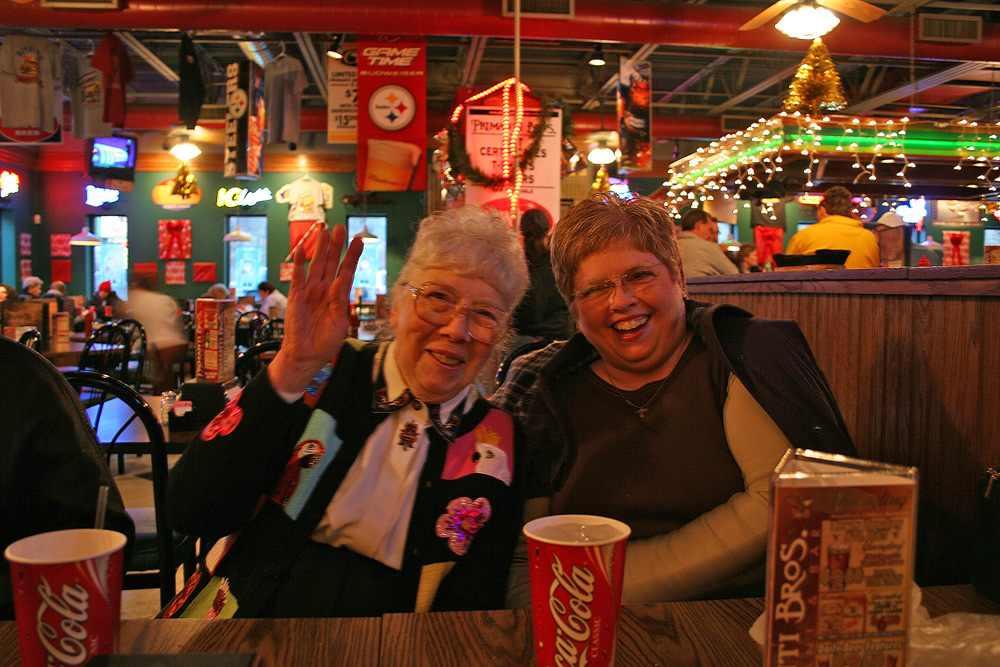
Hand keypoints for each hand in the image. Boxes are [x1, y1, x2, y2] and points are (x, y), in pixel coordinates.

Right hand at [267, 224, 363, 396]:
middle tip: (341, 228)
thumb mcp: (339, 322)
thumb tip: (340, 282)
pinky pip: (297, 277)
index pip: (346, 272)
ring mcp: (310, 291)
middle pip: (331, 263)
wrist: (307, 355)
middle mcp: (324, 289)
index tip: (359, 240)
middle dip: (336, 246)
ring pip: (316, 265)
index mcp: (337, 296)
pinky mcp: (296, 297)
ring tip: (324, 231)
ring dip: (319, 249)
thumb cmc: (325, 341)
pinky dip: (298, 264)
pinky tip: (300, 250)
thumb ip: (340, 302)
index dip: (352, 256)